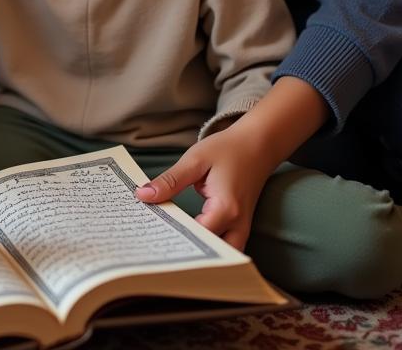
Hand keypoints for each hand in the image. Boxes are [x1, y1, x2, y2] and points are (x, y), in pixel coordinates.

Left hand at [134, 127, 274, 250]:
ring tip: (169, 244)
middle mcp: (237, 225)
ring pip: (221, 256)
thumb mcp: (195, 160)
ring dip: (198, 253)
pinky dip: (207, 246)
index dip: (173, 238)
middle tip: (157, 246)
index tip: (150, 235)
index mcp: (225, 209)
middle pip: (211, 254)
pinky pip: (224, 245)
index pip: (196, 236)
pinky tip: (185, 237)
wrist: (258, 145)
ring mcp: (241, 229)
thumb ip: (170, 181)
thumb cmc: (227, 150)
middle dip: (185, 254)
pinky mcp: (240, 227)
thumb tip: (143, 196)